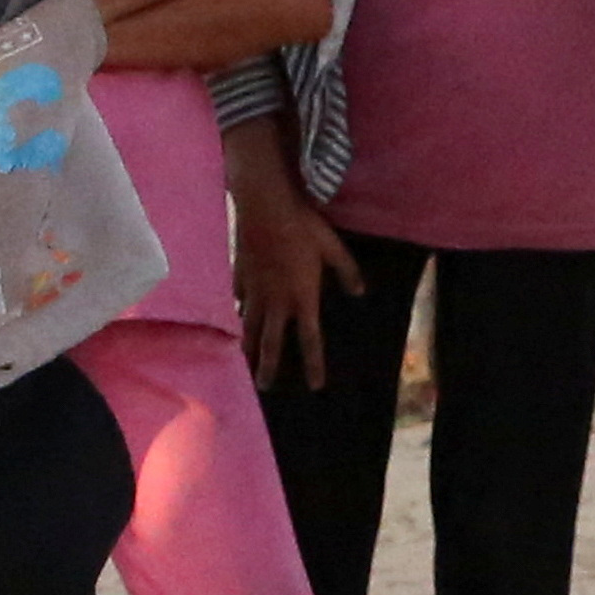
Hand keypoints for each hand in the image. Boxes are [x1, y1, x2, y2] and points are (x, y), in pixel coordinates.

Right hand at [229, 148, 358, 388]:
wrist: (265, 206)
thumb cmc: (304, 226)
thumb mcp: (333, 247)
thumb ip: (347, 271)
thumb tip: (360, 292)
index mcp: (303, 298)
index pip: (310, 339)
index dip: (314, 364)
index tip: (315, 386)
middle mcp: (276, 301)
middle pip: (271, 342)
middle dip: (267, 367)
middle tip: (264, 387)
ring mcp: (254, 290)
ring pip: (249, 327)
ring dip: (247, 348)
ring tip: (242, 365)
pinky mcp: (240, 276)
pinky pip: (238, 301)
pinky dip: (237, 313)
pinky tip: (235, 320)